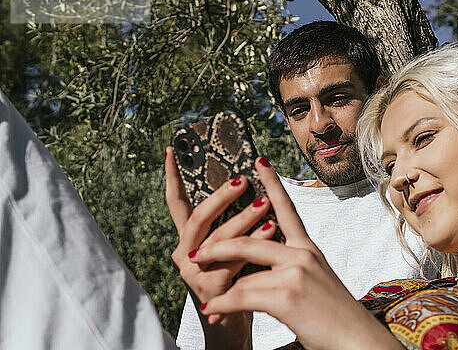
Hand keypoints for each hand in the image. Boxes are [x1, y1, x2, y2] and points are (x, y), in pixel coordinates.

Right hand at [165, 147, 275, 348]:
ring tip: (265, 204)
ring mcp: (194, 272)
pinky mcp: (209, 289)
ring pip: (218, 240)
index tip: (172, 149)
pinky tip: (271, 232)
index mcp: (190, 238)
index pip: (177, 203)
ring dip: (243, 220)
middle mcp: (185, 253)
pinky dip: (253, 246)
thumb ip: (231, 222)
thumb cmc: (237, 276)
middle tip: (243, 180)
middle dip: (220, 198)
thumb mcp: (230, 246)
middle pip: (198, 218)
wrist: (235, 321)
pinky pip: (233, 263)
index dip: (172, 177)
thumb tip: (250, 183)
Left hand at [193, 159, 403, 349]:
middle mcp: (303, 254)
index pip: (287, 209)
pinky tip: (213, 310)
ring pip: (244, 274)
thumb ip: (289, 269)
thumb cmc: (335, 315)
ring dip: (220, 289)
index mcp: (308, 249)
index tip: (259, 161)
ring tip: (206, 300)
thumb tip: (260, 271)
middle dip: (217, 248)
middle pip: (250, 241)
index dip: (272, 184)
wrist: (357, 341)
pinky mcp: (287, 294)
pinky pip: (243, 295)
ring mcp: (296, 272)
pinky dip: (224, 305)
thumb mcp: (314, 282)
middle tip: (194, 254)